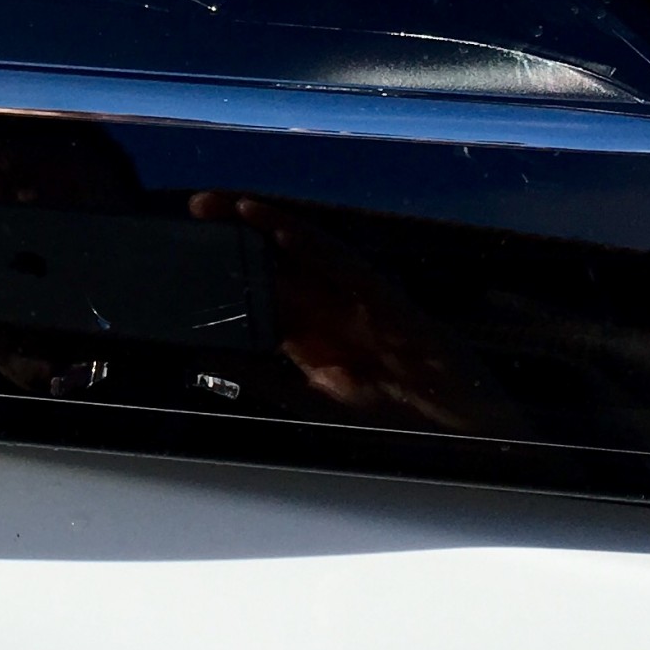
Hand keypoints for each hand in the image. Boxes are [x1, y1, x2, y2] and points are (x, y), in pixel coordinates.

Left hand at [189, 190, 516, 434]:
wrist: (462, 445)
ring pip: (313, 253)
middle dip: (242, 233)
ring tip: (230, 204)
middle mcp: (336, 314)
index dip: (229, 263)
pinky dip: (318, 248)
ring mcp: (364, 306)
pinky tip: (285, 231)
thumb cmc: (397, 429)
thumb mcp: (314, 403)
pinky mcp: (393, 307)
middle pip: (282, 261)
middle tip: (197, 206)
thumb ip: (264, 376)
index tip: (188, 246)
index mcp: (315, 338)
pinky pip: (351, 270)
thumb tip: (208, 354)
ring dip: (272, 225)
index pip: (264, 288)